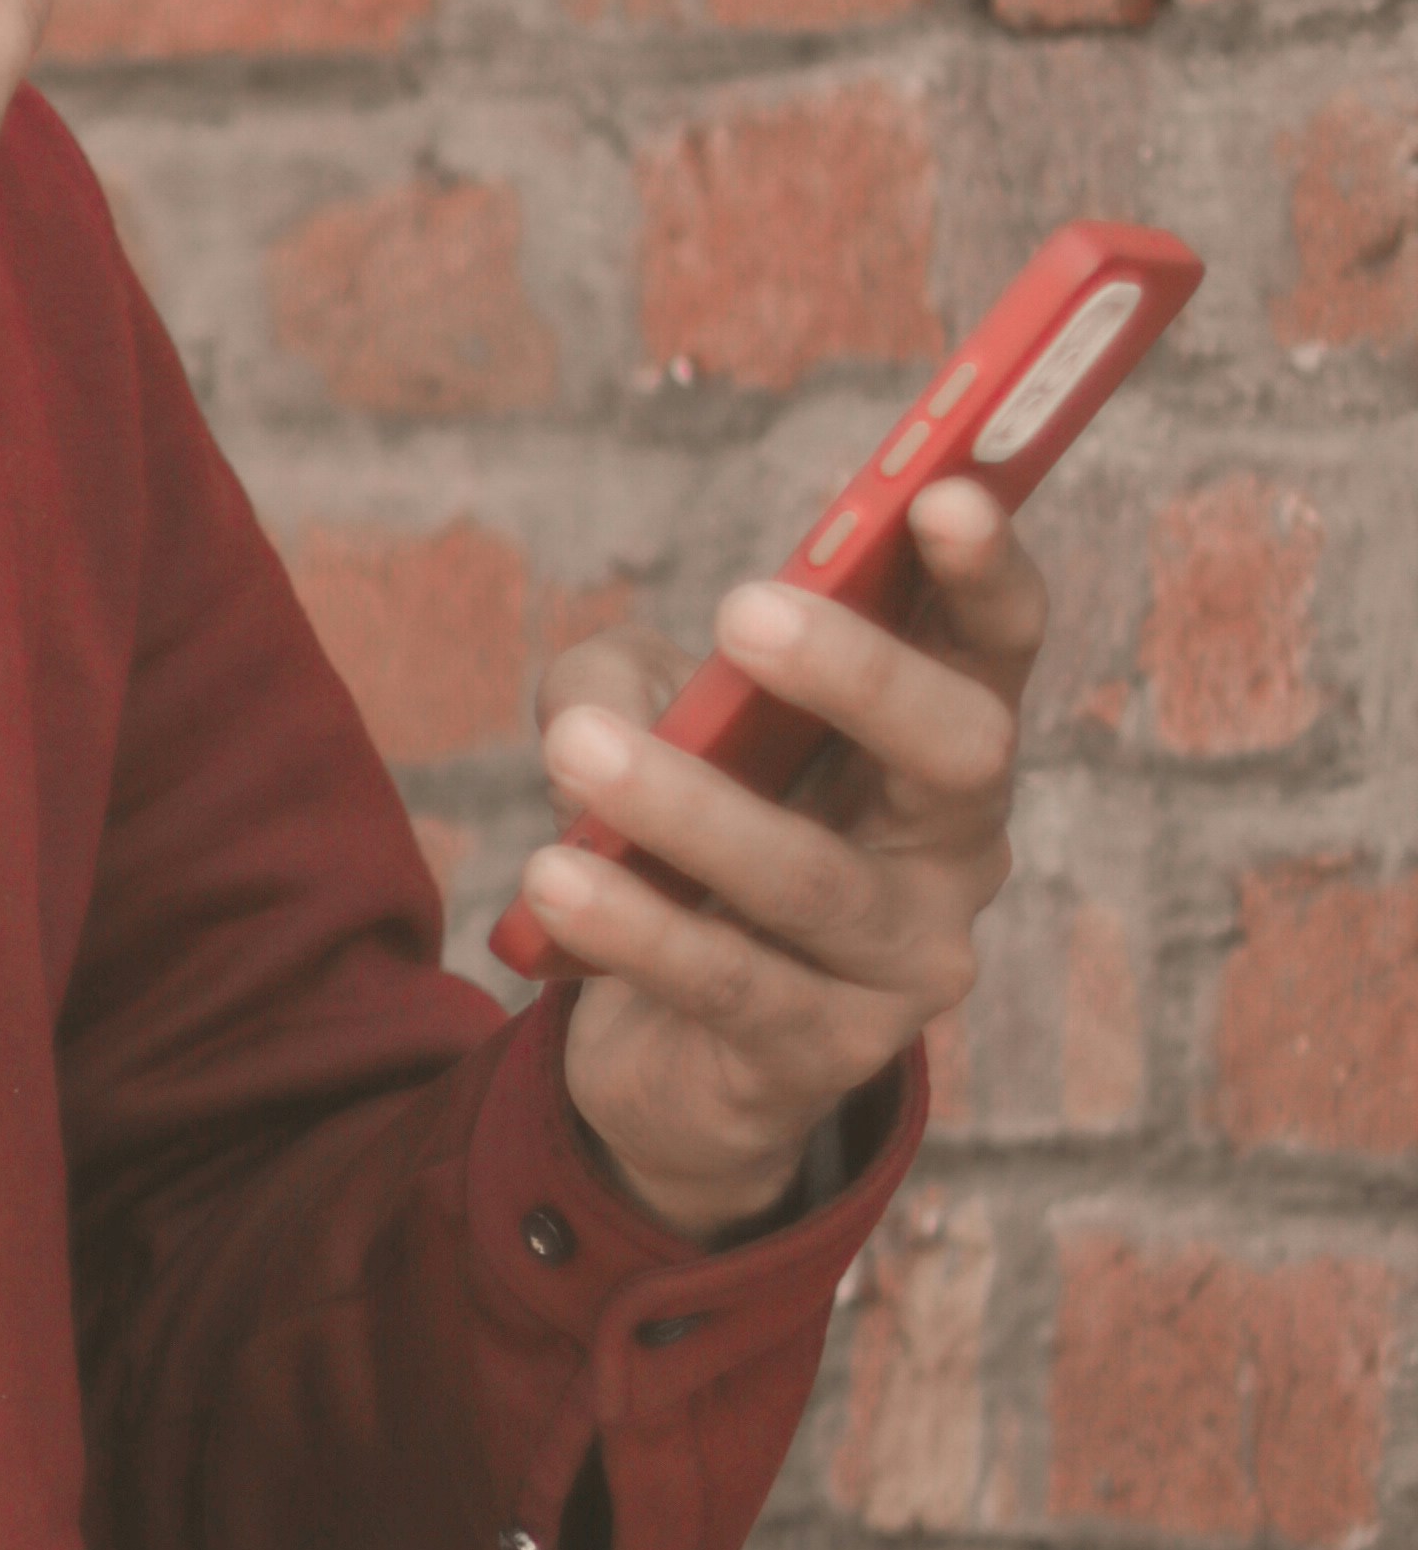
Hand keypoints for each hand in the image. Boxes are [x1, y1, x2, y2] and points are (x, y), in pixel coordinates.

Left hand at [524, 480, 1041, 1239]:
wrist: (670, 1058)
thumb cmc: (680, 849)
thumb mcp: (644, 733)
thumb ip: (618, 684)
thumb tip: (598, 704)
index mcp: (937, 745)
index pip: (996, 644)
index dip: (987, 568)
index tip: (943, 492)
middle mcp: (953, 852)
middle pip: (958, 749)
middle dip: (860, 673)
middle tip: (745, 610)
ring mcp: (904, 966)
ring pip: (814, 878)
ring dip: (688, 808)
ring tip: (578, 752)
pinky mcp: (824, 1057)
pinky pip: (732, 982)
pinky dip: (635, 926)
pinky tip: (553, 881)